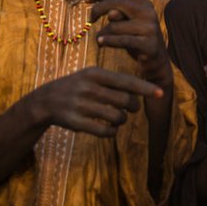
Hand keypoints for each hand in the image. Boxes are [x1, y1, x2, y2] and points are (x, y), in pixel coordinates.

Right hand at [37, 66, 163, 136]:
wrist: (46, 100)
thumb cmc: (77, 86)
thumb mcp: (91, 76)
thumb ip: (114, 81)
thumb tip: (142, 91)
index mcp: (94, 73)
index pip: (126, 81)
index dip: (145, 88)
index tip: (161, 93)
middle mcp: (88, 88)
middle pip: (124, 101)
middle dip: (133, 106)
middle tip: (132, 108)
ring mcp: (81, 105)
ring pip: (116, 117)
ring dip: (122, 120)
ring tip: (118, 118)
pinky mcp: (76, 123)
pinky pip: (104, 131)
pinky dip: (112, 132)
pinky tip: (110, 129)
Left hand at [89, 0, 171, 87]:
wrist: (157, 60)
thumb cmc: (137, 38)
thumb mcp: (127, 23)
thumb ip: (118, 13)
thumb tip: (109, 12)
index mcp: (144, 3)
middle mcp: (148, 12)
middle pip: (117, 2)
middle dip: (98, 8)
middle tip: (90, 19)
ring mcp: (149, 28)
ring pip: (116, 25)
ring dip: (102, 32)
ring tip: (98, 39)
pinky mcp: (148, 44)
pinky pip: (123, 40)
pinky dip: (109, 40)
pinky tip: (100, 42)